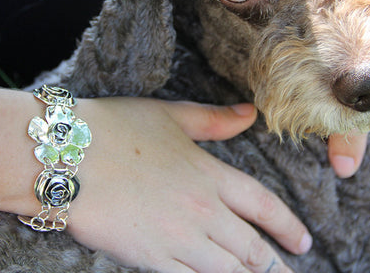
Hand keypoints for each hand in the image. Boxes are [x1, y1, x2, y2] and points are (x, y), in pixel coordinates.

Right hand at [67, 98, 311, 272]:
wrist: (65, 155)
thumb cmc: (114, 129)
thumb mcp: (170, 115)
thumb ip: (214, 119)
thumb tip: (250, 113)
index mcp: (210, 174)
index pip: (263, 206)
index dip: (288, 227)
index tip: (304, 243)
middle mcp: (203, 211)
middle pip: (253, 250)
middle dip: (278, 269)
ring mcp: (178, 239)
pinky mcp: (150, 260)